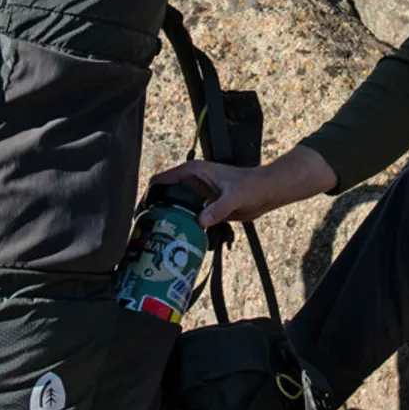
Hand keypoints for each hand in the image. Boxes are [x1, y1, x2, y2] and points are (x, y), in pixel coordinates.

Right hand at [149, 145, 336, 227]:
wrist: (266, 192)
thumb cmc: (252, 186)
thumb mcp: (234, 196)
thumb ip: (218, 208)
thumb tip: (201, 220)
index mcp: (194, 172)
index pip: (162, 180)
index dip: (149, 194)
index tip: (141, 212)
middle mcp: (192, 181)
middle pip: (163, 194)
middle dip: (153, 209)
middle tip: (145, 228)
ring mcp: (197, 194)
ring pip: (174, 206)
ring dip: (166, 218)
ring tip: (156, 236)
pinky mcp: (204, 206)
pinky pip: (187, 215)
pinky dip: (181, 224)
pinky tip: (177, 238)